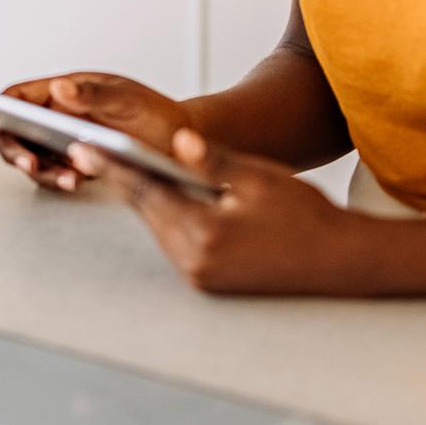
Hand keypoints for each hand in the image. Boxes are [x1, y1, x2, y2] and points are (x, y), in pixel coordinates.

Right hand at [0, 73, 186, 194]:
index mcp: (66, 91)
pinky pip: (55, 172)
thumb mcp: (126, 99)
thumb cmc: (156, 114)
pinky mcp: (78, 163)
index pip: (20, 96)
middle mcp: (61, 115)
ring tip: (67, 178)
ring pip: (35, 155)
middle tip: (30, 164)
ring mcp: (67, 141)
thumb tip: (58, 89)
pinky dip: (59, 178)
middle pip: (18, 130)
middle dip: (17, 149)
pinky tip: (76, 181)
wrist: (184, 144)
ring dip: (42, 169)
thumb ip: (91, 94)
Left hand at [103, 129, 360, 294]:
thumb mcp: (259, 179)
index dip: (113, 166)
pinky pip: (176, 243)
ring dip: (144, 199)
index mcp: (205, 234)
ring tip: (116, 168)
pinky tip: (159, 197)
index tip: (83, 147)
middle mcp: (196, 262)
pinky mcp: (210, 282)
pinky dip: (165, 217)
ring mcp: (202, 277)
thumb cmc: (306, 216)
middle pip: (147, 211)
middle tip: (88, 151)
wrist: (342, 262)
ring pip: (160, 227)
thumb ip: (214, 162)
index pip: (146, 192)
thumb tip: (177, 141)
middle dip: (122, 180)